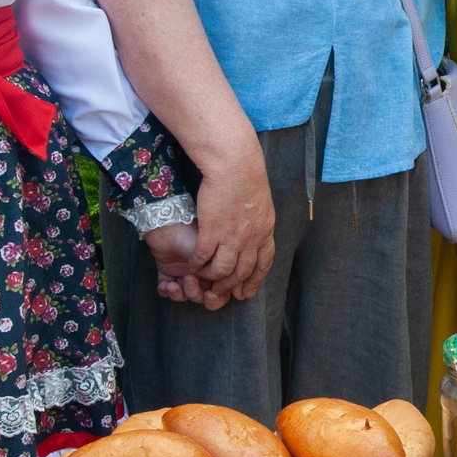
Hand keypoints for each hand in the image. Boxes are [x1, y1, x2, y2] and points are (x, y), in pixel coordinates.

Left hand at [145, 221, 228, 310]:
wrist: (172, 219)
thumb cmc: (199, 232)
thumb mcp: (219, 250)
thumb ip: (229, 271)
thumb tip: (239, 293)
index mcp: (216, 269)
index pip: (220, 293)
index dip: (216, 298)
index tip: (210, 294)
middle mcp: (201, 274)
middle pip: (201, 297)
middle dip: (195, 295)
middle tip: (189, 283)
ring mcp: (184, 273)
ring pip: (184, 295)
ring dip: (179, 294)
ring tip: (173, 284)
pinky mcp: (167, 271)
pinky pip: (165, 289)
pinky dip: (164, 291)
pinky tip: (164, 285)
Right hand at [190, 144, 276, 301]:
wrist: (235, 164)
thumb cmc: (246, 176)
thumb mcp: (260, 203)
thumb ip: (258, 222)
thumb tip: (255, 230)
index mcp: (265, 232)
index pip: (263, 264)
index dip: (254, 281)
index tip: (245, 292)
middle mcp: (251, 239)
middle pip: (242, 272)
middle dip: (230, 286)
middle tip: (219, 291)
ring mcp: (232, 237)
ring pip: (222, 271)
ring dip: (211, 278)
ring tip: (203, 278)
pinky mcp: (212, 231)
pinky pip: (203, 257)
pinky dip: (197, 264)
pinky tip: (192, 265)